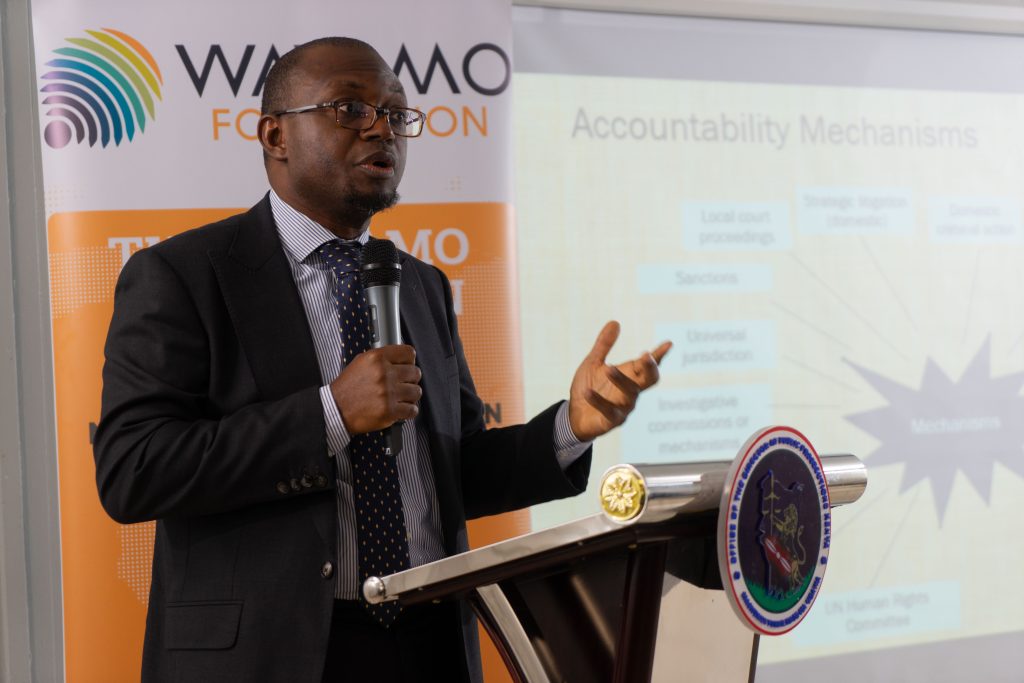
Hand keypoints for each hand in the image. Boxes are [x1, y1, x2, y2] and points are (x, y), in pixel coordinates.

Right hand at [330, 345, 421, 434]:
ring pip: (416, 392)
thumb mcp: (361, 362)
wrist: (335, 409)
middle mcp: (384, 374)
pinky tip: (401, 409)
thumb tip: (402, 358)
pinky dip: (408, 411)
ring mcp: (388, 393)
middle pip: (415, 373)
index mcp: (376, 358)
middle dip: (410, 379)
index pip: (408, 353)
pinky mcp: (390, 411)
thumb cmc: (347, 388)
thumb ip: (382, 358)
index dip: (409, 361)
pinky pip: (412, 409)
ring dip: (410, 396)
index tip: (407, 366)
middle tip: (403, 384)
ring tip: (400, 398)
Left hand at [568, 321, 671, 441]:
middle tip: (646, 356)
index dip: (659, 355)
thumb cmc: (589, 387)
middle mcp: (631, 391)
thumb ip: (604, 345)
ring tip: (608, 369)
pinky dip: (599, 401)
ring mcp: (624, 407)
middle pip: (649, 380)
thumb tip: (615, 322)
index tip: (668, 344)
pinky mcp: (611, 420)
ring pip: (630, 393)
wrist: (575, 415)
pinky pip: (608, 410)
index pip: (649, 365)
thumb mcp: (594, 363)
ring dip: (620, 380)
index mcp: (630, 376)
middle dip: (650, 368)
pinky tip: (588, 392)